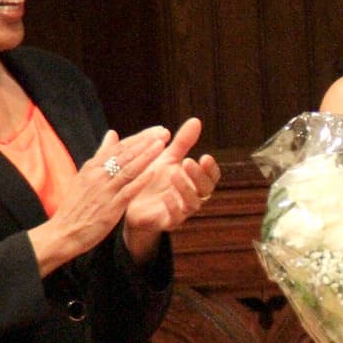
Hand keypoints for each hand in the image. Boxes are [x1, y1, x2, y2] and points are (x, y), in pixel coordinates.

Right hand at [29, 126, 169, 275]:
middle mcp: (98, 175)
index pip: (120, 146)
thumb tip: (112, 133)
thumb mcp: (85, 174)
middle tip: (164, 132)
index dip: (141, 137)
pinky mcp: (109, 208)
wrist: (62, 233)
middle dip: (147, 142)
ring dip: (146, 156)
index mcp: (93, 166)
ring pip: (128, 169)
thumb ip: (102, 154)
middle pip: (126, 154)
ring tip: (161, 145)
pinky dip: (140, 181)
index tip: (157, 130)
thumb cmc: (76, 205)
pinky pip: (127, 191)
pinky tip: (154, 172)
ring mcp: (104, 191)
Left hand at [123, 118, 220, 261]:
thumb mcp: (168, 157)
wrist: (130, 201)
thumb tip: (196, 120)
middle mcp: (192, 195)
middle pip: (206, 189)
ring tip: (174, 175)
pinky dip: (173, 207)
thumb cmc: (153, 177)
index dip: (210, 168)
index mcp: (194, 181)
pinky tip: (166, 196)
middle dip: (199, 176)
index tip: (204, 156)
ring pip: (193, 204)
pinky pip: (175, 218)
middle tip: (188, 163)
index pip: (211, 176)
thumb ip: (183, 142)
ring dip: (186, 189)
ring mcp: (181, 210)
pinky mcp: (168, 222)